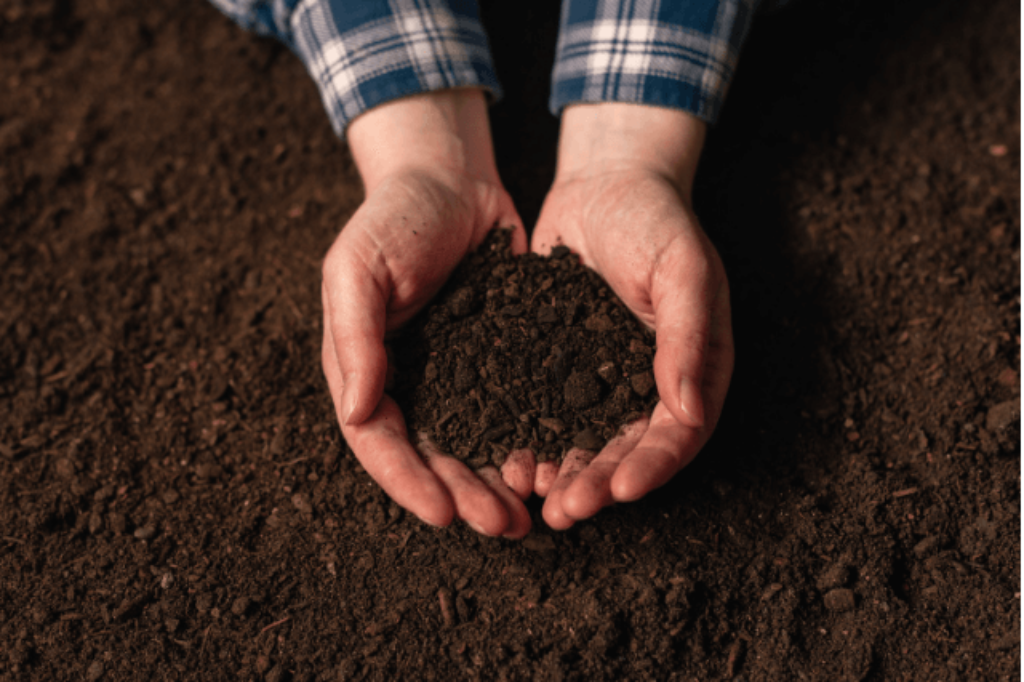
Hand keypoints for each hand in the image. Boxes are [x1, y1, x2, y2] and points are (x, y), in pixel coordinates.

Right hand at [320, 90, 531, 537]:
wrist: (451, 178)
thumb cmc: (393, 216)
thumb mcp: (358, 267)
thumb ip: (354, 337)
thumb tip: (354, 413)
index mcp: (364, 367)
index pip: (377, 440)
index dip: (407, 481)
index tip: (443, 513)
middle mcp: (406, 381)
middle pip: (430, 456)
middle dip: (462, 495)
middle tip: (501, 525)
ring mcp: (452, 374)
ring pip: (472, 445)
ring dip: (494, 482)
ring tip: (527, 514)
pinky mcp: (497, 359)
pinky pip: (509, 410)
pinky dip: (524, 440)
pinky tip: (550, 463)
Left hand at [526, 103, 734, 529]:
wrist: (604, 185)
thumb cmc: (657, 221)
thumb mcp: (684, 270)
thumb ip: (689, 338)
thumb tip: (690, 413)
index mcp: (691, 370)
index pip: (678, 435)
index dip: (652, 467)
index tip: (621, 491)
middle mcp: (645, 386)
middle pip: (625, 452)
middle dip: (596, 484)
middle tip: (563, 510)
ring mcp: (598, 379)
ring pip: (581, 441)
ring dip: (559, 472)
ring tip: (527, 493)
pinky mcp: (555, 367)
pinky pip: (542, 411)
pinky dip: (526, 437)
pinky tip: (502, 456)